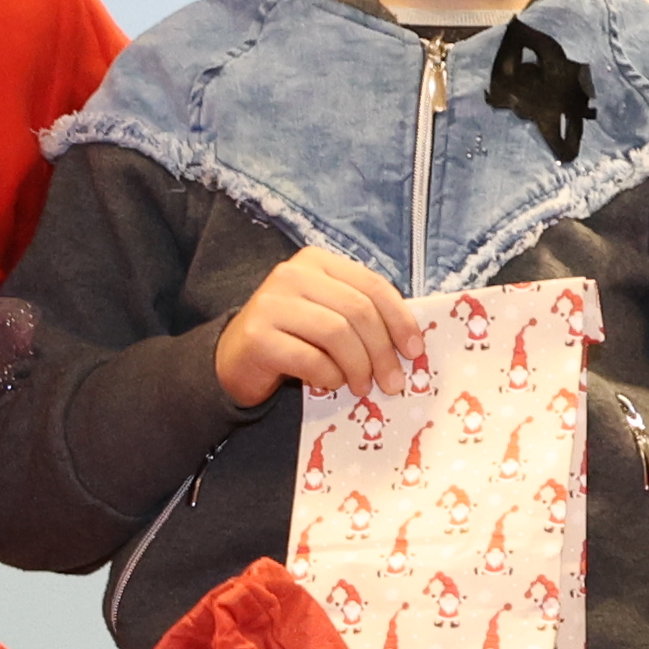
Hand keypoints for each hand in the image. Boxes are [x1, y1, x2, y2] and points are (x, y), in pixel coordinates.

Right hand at [213, 244, 422, 405]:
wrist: (234, 359)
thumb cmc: (291, 338)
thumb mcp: (327, 315)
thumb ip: (361, 316)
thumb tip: (410, 344)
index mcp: (316, 262)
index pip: (372, 285)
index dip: (400, 319)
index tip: (414, 351)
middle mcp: (292, 275)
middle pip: (358, 311)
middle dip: (382, 351)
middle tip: (392, 382)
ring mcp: (271, 303)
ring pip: (337, 334)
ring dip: (358, 367)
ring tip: (360, 387)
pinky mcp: (257, 336)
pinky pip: (311, 359)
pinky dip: (329, 377)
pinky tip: (328, 384)